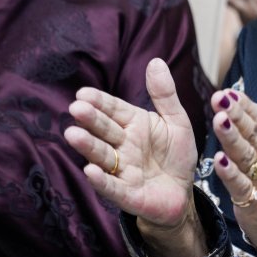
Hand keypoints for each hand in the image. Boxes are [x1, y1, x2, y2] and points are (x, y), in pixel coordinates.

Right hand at [64, 59, 207, 256]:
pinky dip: (102, 181)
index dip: (99, 102)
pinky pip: (113, 187)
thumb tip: (156, 61)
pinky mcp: (127, 195)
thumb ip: (165, 94)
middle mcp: (123, 146)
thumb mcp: (177, 121)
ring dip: (88, 146)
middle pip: (104, 131)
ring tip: (73, 135)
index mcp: (133, 124)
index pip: (113, 110)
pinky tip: (90, 172)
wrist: (183, 194)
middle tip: (76, 109)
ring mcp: (122, 170)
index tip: (84, 93)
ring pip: (103, 156)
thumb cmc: (176, 156)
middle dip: (90, 120)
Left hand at [210, 84, 256, 256]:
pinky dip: (230, 175)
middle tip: (221, 98)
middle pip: (253, 134)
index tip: (231, 91)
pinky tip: (219, 160)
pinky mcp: (254, 204)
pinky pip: (241, 187)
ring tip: (219, 120)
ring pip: (246, 156)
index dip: (247, 105)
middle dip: (237, 115)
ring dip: (232, 138)